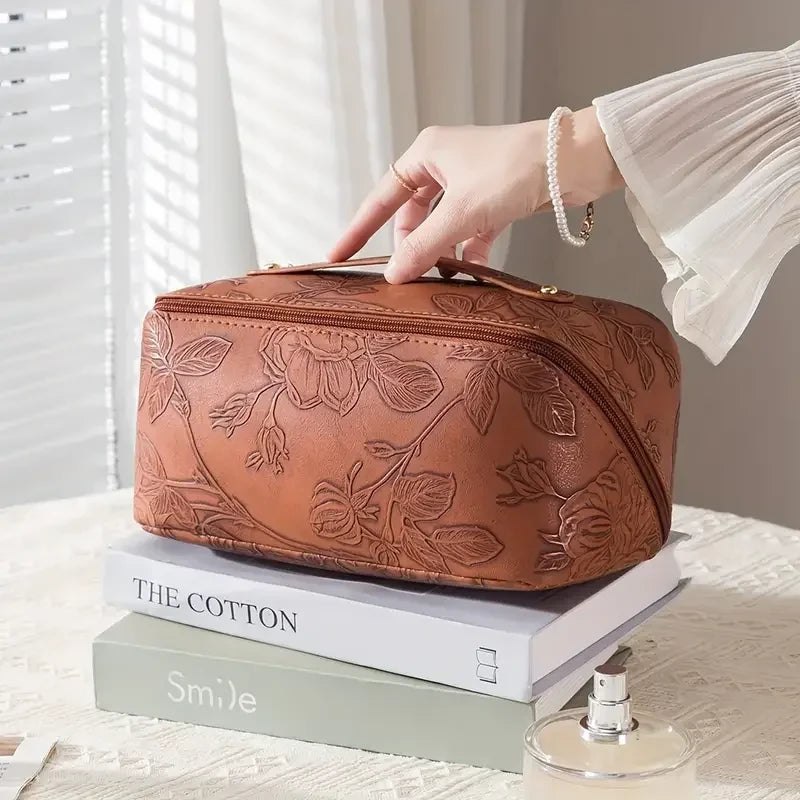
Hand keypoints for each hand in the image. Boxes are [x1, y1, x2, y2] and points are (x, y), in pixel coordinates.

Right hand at [329, 106, 622, 282]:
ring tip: (437, 277)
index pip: (381, 197)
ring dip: (440, 250)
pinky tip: (470, 268)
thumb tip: (394, 275)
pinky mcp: (495, 199)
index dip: (358, 228)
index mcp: (427, 153)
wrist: (575, 161)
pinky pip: (470, 230)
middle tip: (405, 276)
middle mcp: (446, 164)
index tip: (338, 256)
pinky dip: (468, 249)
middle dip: (410, 245)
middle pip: (412, 214)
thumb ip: (424, 246)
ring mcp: (471, 183)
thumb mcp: (462, 212)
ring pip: (442, 225)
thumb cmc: (515, 169)